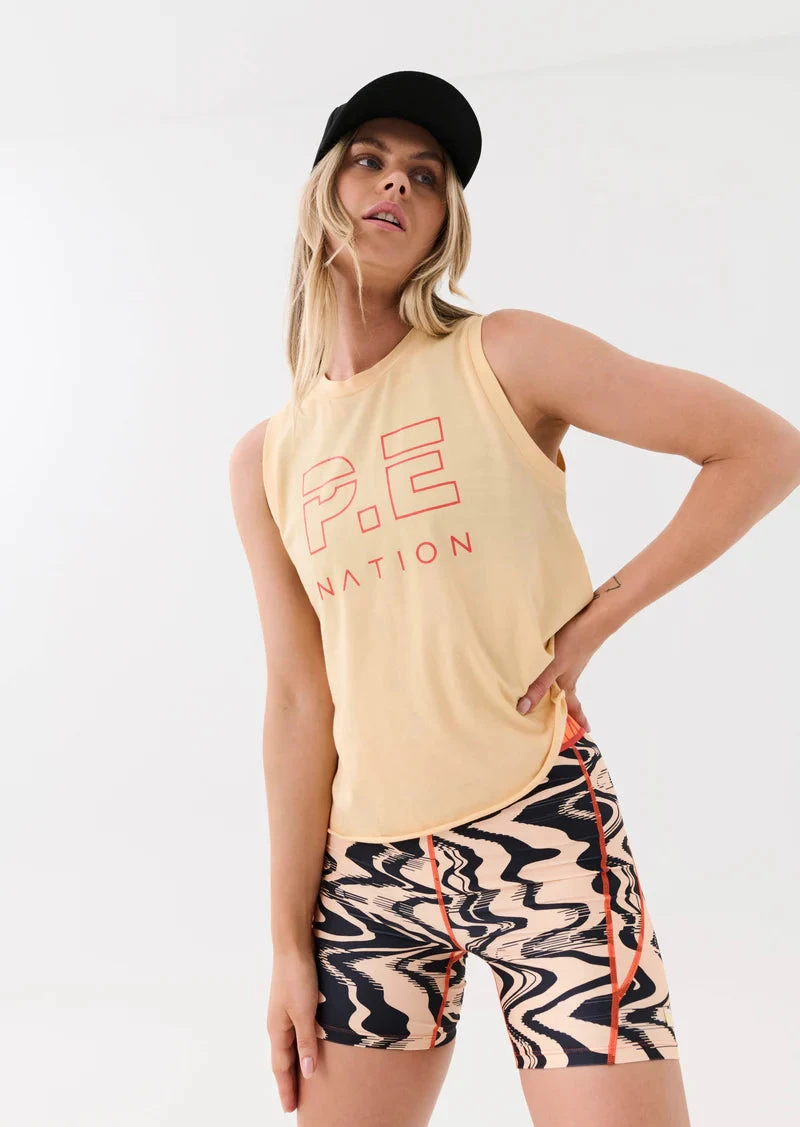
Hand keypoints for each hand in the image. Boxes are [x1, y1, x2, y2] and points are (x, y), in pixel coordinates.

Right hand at [267, 948, 320, 1114]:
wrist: (293, 945)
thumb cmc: (298, 977)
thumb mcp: (305, 1013)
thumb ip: (306, 1042)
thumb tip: (307, 1073)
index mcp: (277, 1030)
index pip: (282, 1067)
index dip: (286, 1089)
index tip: (289, 1109)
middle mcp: (278, 1024)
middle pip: (282, 1060)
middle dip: (288, 1082)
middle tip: (293, 1103)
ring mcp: (284, 1012)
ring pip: (288, 1046)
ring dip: (292, 1065)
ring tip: (299, 1081)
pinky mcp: (292, 1001)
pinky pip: (293, 1033)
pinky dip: (298, 1047)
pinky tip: (305, 1046)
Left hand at [516, 605, 607, 732]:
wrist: (591, 619)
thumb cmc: (573, 645)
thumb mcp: (553, 667)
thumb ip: (538, 686)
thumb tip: (523, 710)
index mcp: (568, 683)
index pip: (574, 706)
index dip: (579, 718)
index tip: (587, 731)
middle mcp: (569, 674)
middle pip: (565, 693)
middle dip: (562, 705)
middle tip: (558, 715)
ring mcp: (569, 661)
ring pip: (560, 679)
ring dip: (553, 686)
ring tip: (542, 692)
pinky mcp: (566, 648)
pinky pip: (556, 665)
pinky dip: (549, 670)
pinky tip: (540, 664)